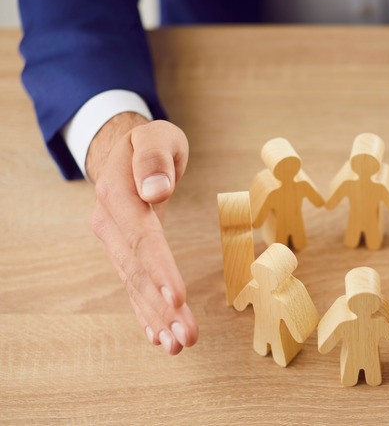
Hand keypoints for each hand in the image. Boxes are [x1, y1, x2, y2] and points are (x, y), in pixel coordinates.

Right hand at [87, 112, 197, 354]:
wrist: (123, 151)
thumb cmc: (148, 143)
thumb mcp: (155, 136)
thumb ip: (154, 158)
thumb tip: (154, 189)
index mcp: (117, 195)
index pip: (139, 236)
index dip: (158, 268)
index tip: (176, 297)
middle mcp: (110, 225)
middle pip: (137, 271)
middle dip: (161, 307)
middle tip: (186, 337)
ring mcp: (115, 243)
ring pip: (136, 285)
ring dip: (157, 318)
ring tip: (179, 345)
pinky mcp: (126, 254)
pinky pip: (134, 286)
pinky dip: (145, 313)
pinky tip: (159, 337)